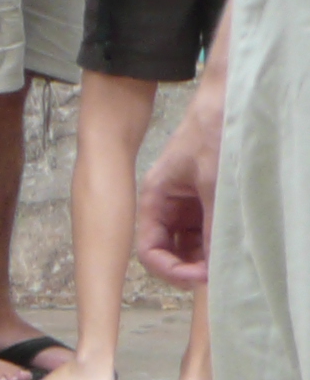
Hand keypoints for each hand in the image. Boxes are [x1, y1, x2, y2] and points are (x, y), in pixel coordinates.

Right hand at [138, 96, 220, 287]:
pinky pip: (207, 230)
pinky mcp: (207, 200)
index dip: (169, 269)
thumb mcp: (213, 183)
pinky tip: (230, 247)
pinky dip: (217, 242)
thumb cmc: (212, 132)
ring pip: (190, 244)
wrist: (229, 101)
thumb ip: (212, 226)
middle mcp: (167, 205)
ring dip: (204, 256)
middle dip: (188, 266)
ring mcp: (188, 204)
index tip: (197, 278)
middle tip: (215, 276)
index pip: (149, 249)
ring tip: (225, 263)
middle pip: (168, 250)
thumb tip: (214, 265)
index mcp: (154, 199)